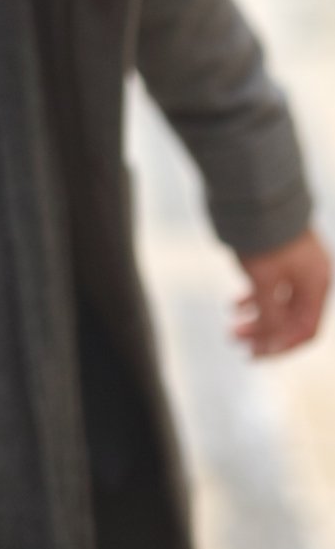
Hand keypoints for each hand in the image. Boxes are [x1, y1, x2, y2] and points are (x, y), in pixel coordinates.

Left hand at [234, 227, 329, 357]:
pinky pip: (272, 287)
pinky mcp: (282, 256)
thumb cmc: (264, 237)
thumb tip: (271, 339)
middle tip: (234, 340)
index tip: (254, 355)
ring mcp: (298, 266)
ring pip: (280, 303)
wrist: (258, 194)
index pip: (305, 330)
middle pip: (292, 318)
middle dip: (264, 333)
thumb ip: (269, 312)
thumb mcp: (263, 279)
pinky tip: (235, 305)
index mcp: (316, 286)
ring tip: (231, 327)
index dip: (280, 346)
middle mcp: (312, 278)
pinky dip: (255, 299)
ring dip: (257, 318)